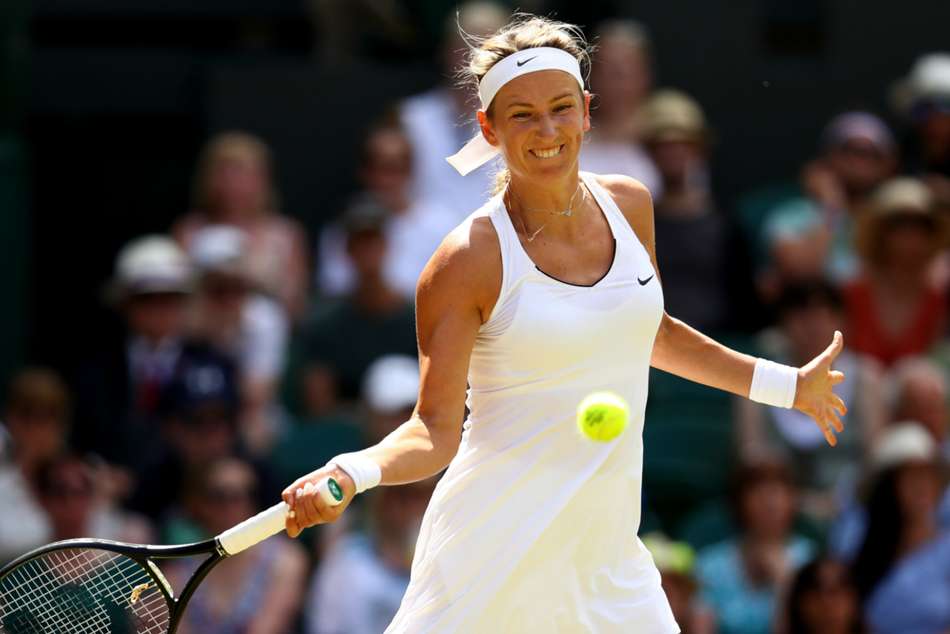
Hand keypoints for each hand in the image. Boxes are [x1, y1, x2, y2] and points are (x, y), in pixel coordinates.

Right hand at [281, 465, 355, 537]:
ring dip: (307, 499)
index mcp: (303, 515)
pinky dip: (317, 500)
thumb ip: (289, 494)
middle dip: (299, 503)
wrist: (337, 473)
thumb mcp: (299, 485)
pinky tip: (316, 491)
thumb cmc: (317, 481)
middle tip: (300, 490)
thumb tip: (289, 504)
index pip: (294, 530)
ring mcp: (324, 518)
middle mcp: (313, 519)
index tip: (290, 511)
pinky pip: (323, 512)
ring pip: (311, 515)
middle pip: (302, 521)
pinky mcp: (334, 515)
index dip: (289, 523)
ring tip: (309, 486)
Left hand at [793, 330, 847, 445]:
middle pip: (836, 401)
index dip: (838, 377)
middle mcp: (824, 394)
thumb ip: (834, 347)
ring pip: (831, 416)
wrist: (793, 385)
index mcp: (827, 381)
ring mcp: (821, 405)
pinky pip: (823, 426)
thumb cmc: (809, 373)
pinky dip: (828, 435)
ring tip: (840, 428)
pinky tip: (832, 443)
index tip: (840, 376)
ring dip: (836, 422)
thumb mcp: (825, 359)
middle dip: (840, 406)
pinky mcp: (816, 413)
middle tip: (844, 411)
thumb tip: (839, 332)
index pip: (837, 379)